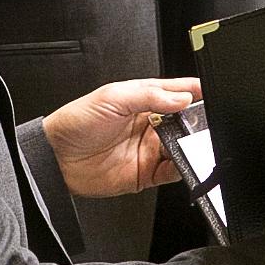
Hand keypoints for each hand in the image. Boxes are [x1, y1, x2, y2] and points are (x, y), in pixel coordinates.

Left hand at [43, 78, 200, 198]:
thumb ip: (149, 96)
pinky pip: (173, 172)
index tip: (209, 91)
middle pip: (185, 122)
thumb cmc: (76, 122)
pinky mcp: (146, 173)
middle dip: (198, 121)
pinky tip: (183, 162)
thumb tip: (182, 97)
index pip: (176, 92)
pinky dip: (183, 168)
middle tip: (204, 122)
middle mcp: (149, 125)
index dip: (194, 90)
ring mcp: (149, 150)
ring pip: (183, 147)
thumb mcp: (112, 98)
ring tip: (194, 143)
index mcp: (142, 101)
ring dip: (192, 145)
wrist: (55, 158)